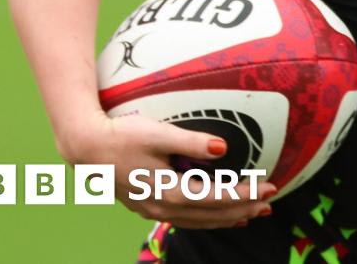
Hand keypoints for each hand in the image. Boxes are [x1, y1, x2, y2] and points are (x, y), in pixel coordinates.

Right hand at [60, 110, 274, 228]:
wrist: (85, 147)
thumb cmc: (122, 136)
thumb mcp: (159, 134)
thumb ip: (192, 141)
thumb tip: (223, 147)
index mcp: (168, 191)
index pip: (217, 197)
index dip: (246, 194)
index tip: (270, 187)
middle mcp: (162, 207)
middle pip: (211, 215)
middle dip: (243, 210)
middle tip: (270, 205)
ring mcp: (152, 210)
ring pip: (197, 221)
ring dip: (226, 219)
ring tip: (251, 216)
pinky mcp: (146, 206)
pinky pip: (184, 219)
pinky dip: (204, 220)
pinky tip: (215, 217)